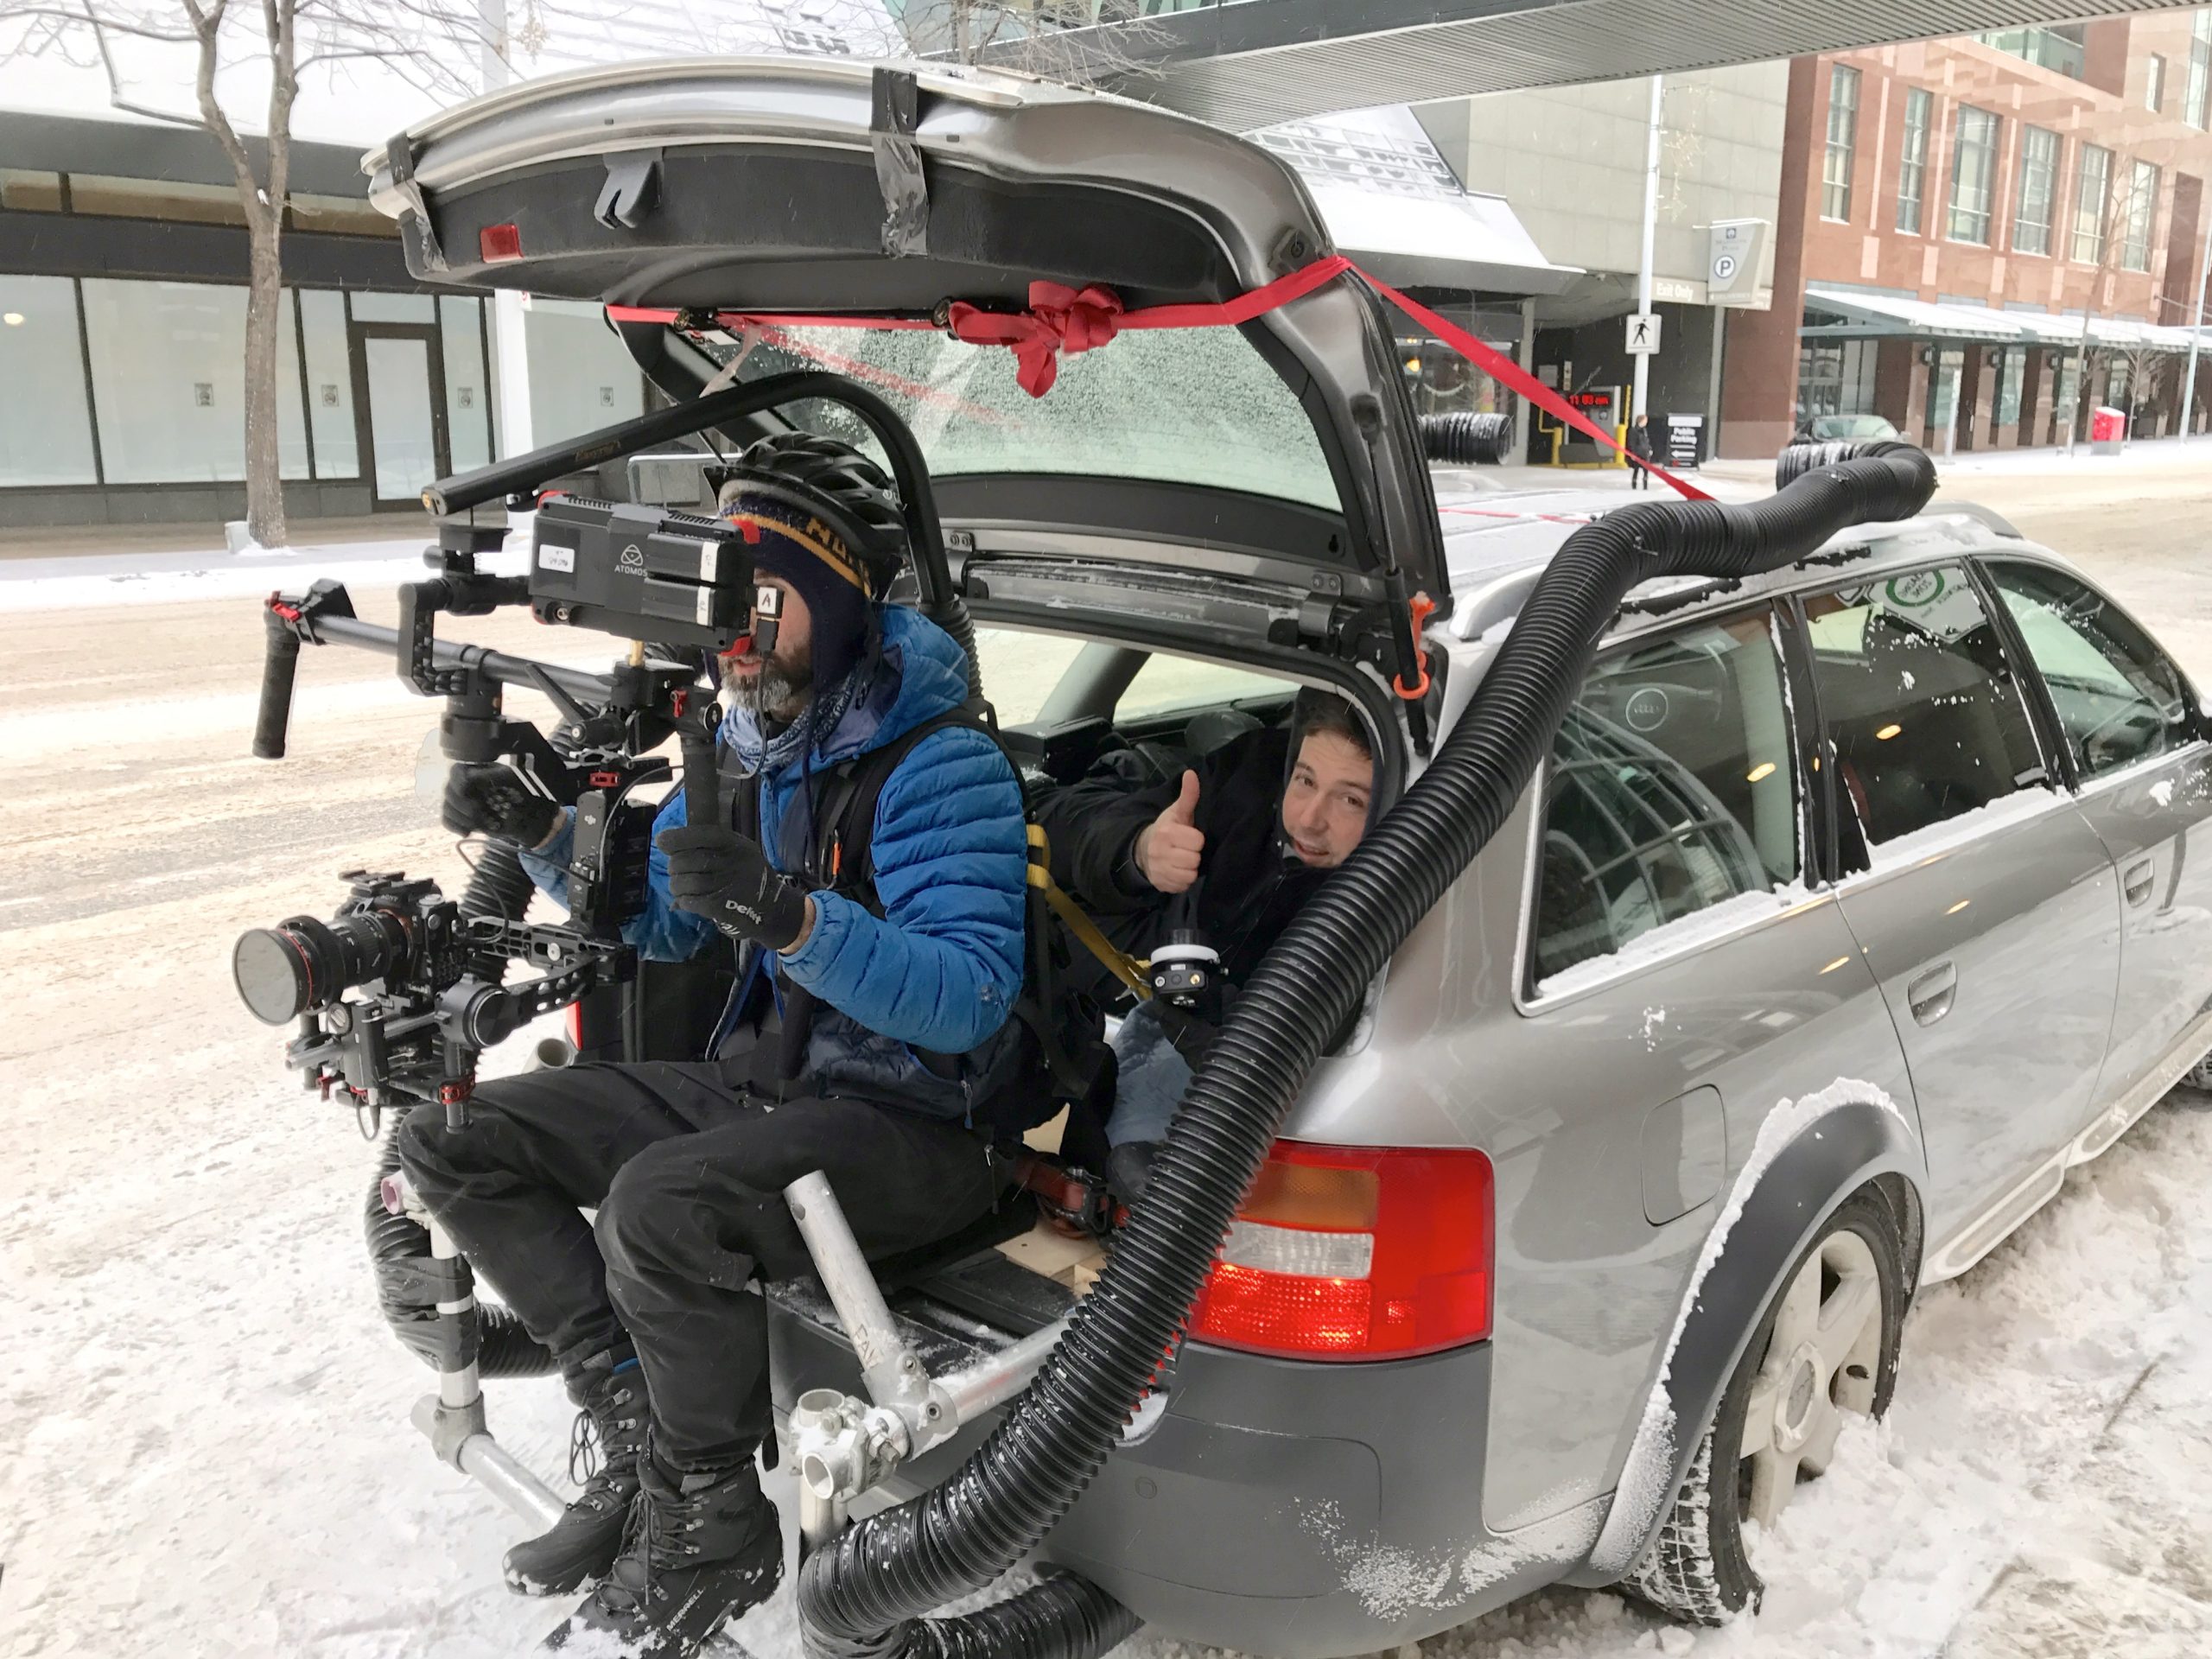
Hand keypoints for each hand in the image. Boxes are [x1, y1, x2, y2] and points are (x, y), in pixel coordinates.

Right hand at [443, 763, 559, 847]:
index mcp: (476, 770)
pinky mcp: (461, 816)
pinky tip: (467, 832)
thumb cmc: (523, 792)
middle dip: (462, 804)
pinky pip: (447, 820)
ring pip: (447, 807)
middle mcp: (465, 783)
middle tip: (478, 811)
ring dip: (461, 818)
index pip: (456, 770)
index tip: (466, 789)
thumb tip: (469, 778)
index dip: (457, 780)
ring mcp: (461, 800)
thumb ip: (491, 777)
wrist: (528, 816)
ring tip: (480, 823)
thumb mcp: (512, 779)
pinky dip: (454, 826)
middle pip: (448, 790)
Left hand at [656, 823, 810, 948]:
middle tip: (676, 872)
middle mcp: (732, 862)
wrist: (775, 911)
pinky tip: (688, 901)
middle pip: (687, 859)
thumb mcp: (740, 854)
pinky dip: (684, 901)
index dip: (677, 837)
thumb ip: (711, 847)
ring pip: (685, 882)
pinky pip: (690, 901)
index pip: (701, 834)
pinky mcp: (721, 906)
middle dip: (675, 867)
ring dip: (677, 886)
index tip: (661, 841)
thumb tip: (668, 843)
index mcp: (737, 845)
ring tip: (681, 889)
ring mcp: (727, 885)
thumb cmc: (751, 880)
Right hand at [1133, 771, 1203, 893]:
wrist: (1142, 851)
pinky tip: (1178, 871)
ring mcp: (1160, 871)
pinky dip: (1183, 880)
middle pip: (1194, 860)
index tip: (1189, 837)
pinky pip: (1183, 886)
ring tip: (1183, 860)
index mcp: (1166, 833)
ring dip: (1190, 868)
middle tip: (1186, 849)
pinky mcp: (1161, 885)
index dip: (1196, 839)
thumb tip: (1191, 773)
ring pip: (1189, 874)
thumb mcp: (1176, 812)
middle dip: (1193, 855)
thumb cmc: (1166, 829)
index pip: (1197, 841)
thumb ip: (1188, 795)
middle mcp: (1160, 853)